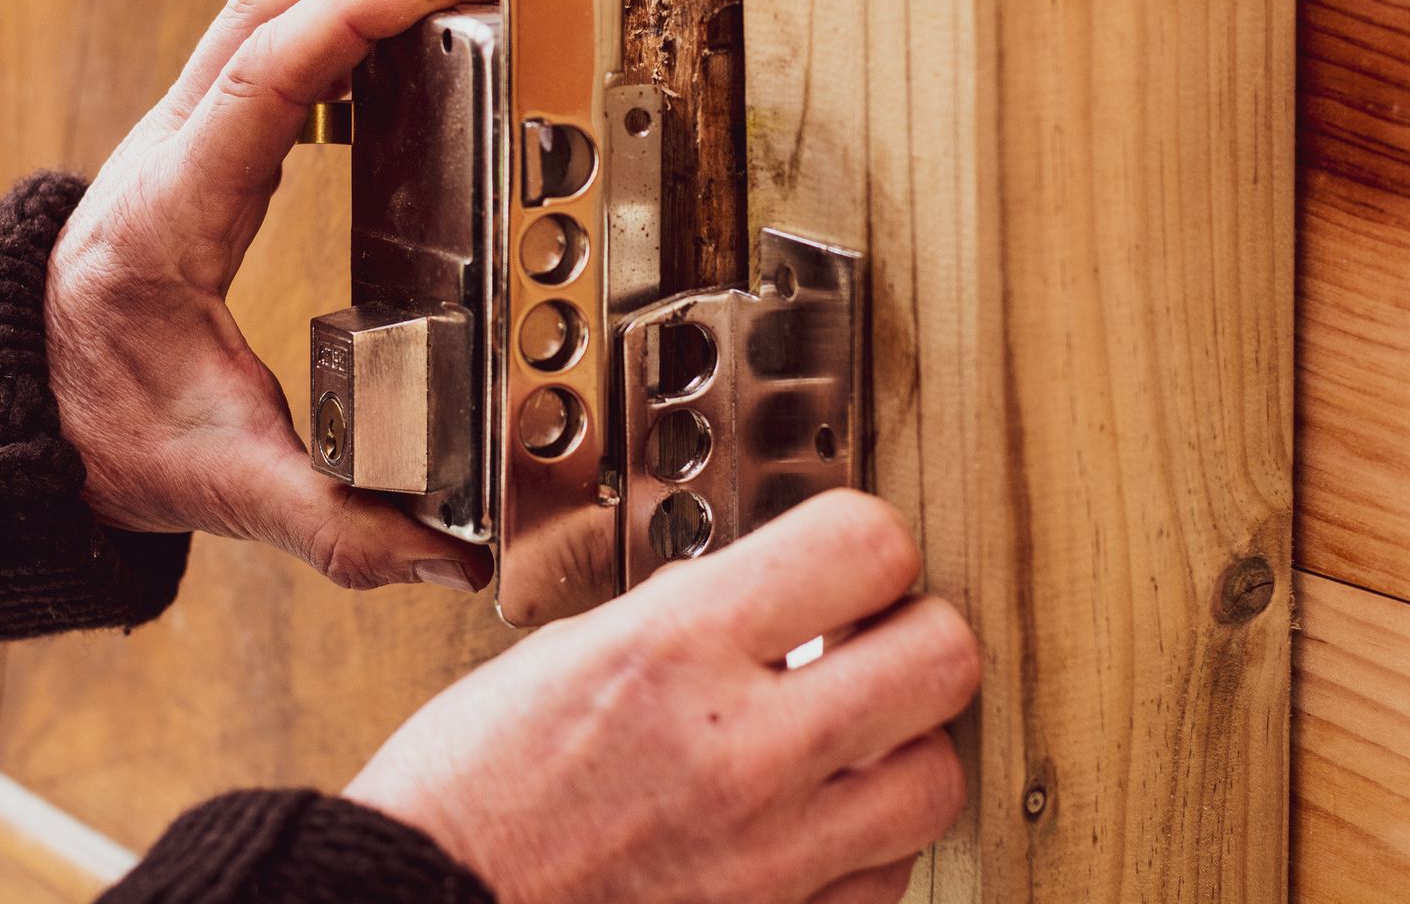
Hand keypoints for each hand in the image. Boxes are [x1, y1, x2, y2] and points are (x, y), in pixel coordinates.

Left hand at [45, 0, 501, 592]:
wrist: (9, 413)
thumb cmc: (90, 430)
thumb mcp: (216, 484)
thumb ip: (334, 525)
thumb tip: (442, 555)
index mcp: (171, 214)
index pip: (263, 72)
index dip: (356, 12)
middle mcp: (167, 153)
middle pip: (266, 0)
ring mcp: (176, 137)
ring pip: (262, 3)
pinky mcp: (198, 147)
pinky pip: (268, 41)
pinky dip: (337, 11)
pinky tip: (394, 32)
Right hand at [344, 490, 980, 902]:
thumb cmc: (466, 793)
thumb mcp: (568, 651)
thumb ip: (689, 620)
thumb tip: (780, 603)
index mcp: (675, 650)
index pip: (867, 546)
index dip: (869, 540)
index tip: (851, 557)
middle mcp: (741, 753)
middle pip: (943, 659)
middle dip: (914, 634)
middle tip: (871, 638)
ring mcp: (770, 859)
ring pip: (938, 778)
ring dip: (903, 747)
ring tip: (846, 737)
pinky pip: (887, 880)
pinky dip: (864, 846)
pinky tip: (809, 821)